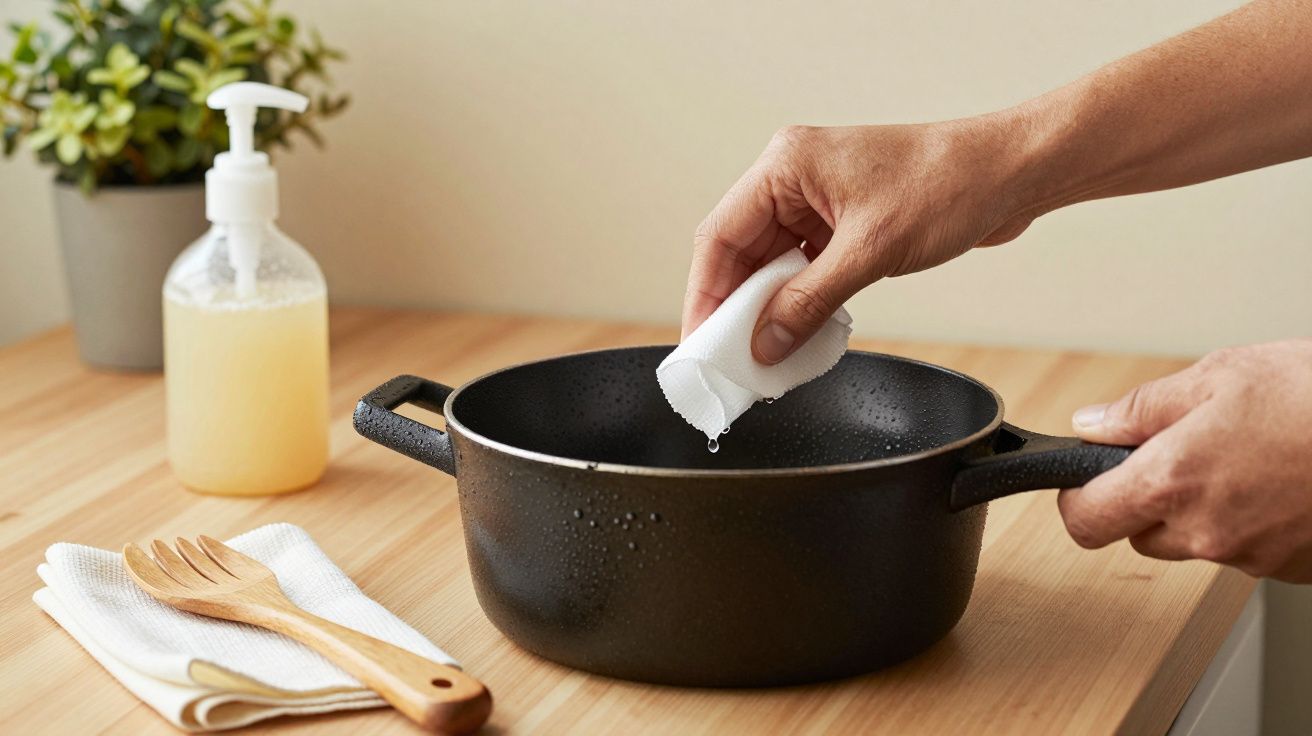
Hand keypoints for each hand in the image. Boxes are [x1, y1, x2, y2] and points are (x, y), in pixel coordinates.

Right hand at [682, 118, 1038, 363]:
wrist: (1012, 173)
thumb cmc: (950, 184)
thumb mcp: (870, 252)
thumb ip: (809, 302)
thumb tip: (765, 343)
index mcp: (786, 165)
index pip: (720, 236)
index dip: (705, 295)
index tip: (701, 343)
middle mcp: (793, 178)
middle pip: (739, 252)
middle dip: (734, 308)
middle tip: (727, 360)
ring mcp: (817, 199)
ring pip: (770, 263)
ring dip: (767, 308)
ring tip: (761, 354)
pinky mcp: (841, 221)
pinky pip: (801, 267)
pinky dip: (797, 300)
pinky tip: (796, 332)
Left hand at [1058, 339, 1311, 581]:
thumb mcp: (1219, 377)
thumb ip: (1143, 409)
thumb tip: (1091, 425)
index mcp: (1171, 481)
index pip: (1086, 520)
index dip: (1077, 499)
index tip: (1084, 479)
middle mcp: (1205, 532)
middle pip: (1140, 533)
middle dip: (1147, 498)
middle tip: (1184, 451)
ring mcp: (1252, 557)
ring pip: (1196, 542)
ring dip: (1203, 509)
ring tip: (1249, 456)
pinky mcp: (1292, 569)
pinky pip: (1248, 550)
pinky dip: (1252, 521)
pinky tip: (1283, 481)